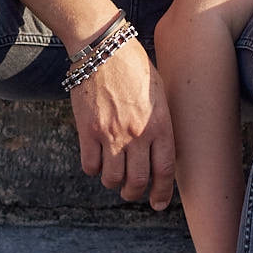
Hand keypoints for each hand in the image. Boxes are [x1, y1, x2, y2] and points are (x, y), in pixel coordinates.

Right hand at [70, 41, 177, 209]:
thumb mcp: (159, 94)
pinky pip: (90, 166)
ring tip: (112, 175)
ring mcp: (111, 134)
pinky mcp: (88, 131)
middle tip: (131, 193)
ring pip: (112, 178)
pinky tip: (96, 160)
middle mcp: (137, 134)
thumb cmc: (135, 68)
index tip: (158, 203)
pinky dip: (93, 169)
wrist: (104, 49)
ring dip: (112, 182)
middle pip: (136, 182)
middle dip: (133, 194)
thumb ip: (159, 124)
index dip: (162, 193)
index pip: (164, 171)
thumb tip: (158, 151)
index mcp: (160, 125)